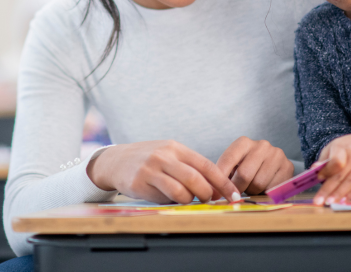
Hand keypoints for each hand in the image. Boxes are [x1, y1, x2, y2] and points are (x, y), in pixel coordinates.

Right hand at [86, 140, 239, 203]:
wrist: (116, 161)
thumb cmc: (149, 160)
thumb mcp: (169, 155)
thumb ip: (190, 167)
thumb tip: (217, 187)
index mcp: (176, 148)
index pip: (206, 165)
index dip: (223, 182)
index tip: (234, 195)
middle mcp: (164, 156)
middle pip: (196, 179)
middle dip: (208, 194)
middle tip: (209, 200)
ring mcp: (151, 169)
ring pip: (181, 191)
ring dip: (189, 200)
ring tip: (187, 198)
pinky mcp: (140, 183)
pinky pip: (164, 198)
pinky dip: (172, 202)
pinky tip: (168, 198)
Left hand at [216, 136, 293, 195]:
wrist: (273, 163)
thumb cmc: (247, 166)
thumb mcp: (234, 165)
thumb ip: (224, 174)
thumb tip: (213, 192)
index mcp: (244, 142)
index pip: (228, 160)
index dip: (221, 179)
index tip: (216, 193)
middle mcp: (261, 145)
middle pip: (244, 175)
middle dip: (237, 188)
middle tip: (236, 193)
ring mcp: (276, 155)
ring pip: (258, 184)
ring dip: (252, 191)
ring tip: (252, 187)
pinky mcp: (288, 167)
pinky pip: (272, 188)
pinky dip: (266, 193)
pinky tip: (264, 187)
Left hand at [313, 133, 350, 205]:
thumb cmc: (347, 147)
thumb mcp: (334, 146)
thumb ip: (324, 159)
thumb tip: (314, 170)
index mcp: (343, 147)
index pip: (336, 161)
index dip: (327, 171)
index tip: (319, 178)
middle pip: (340, 175)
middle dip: (328, 189)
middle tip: (319, 200)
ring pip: (350, 183)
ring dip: (338, 194)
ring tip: (329, 202)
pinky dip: (350, 194)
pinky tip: (342, 201)